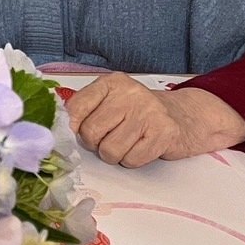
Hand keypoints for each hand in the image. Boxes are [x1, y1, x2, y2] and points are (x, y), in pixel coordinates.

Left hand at [67, 74, 244, 166]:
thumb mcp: (110, 102)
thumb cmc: (138, 113)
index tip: (79, 131)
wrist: (185, 116)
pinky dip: (132, 160)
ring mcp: (148, 112)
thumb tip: (59, 127)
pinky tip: (141, 147)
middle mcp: (129, 93)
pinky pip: (131, 160)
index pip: (75, 108)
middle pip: (90, 133)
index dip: (73, 127)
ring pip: (109, 150)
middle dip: (95, 144)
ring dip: (114, 155)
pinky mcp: (163, 133)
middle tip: (109, 138)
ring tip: (126, 143)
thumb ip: (84, 109)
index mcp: (111, 83)